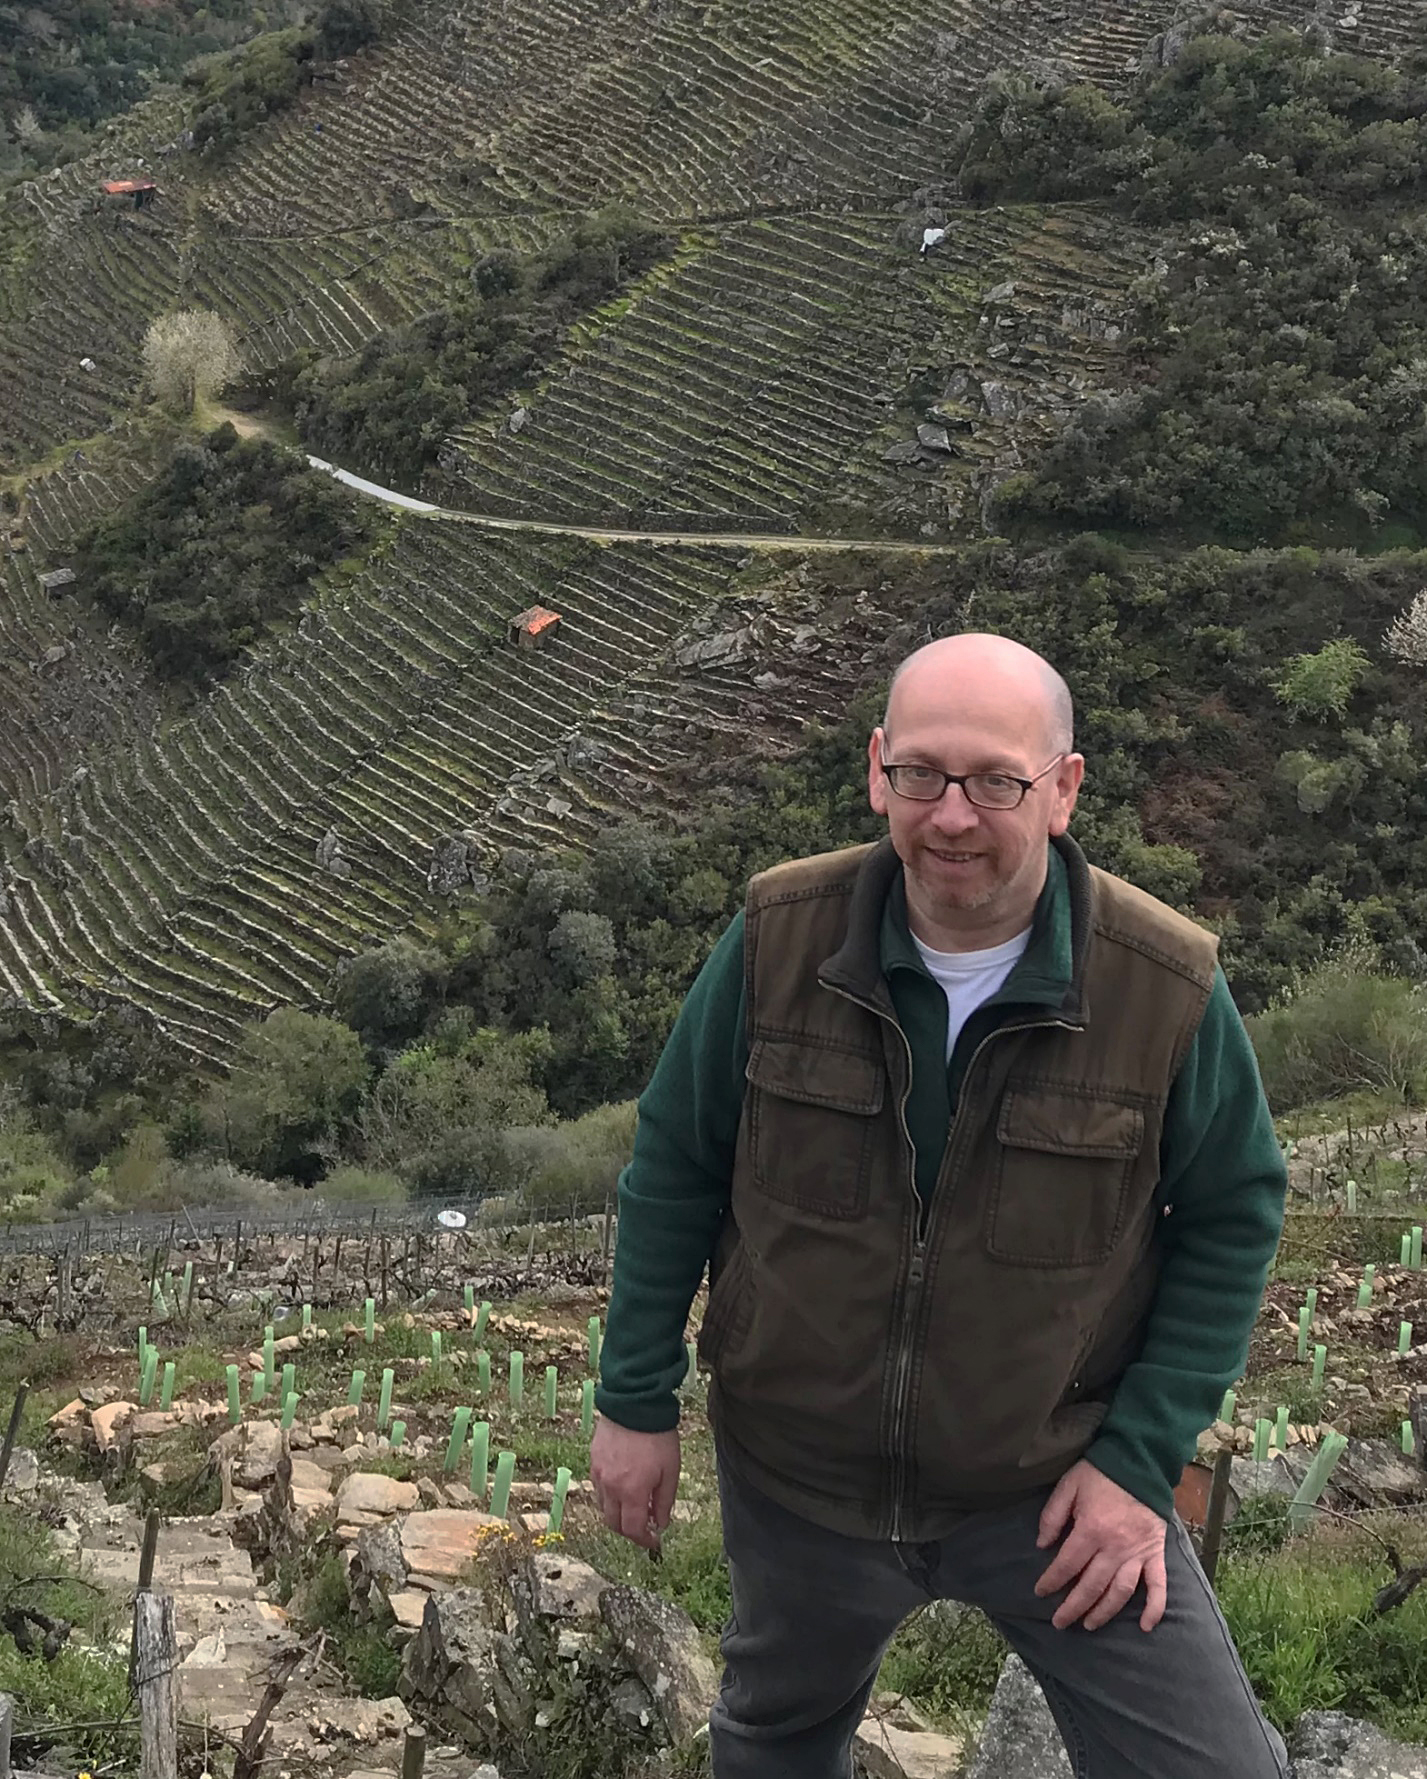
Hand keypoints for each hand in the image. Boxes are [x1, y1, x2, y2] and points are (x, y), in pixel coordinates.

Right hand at [590, 1417, 680, 1550]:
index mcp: (632, 1492)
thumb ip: (665, 1501)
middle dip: (629, 1531)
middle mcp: (610, 1488)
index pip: (633, 1530)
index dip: (644, 1541)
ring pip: (603, 1507)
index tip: (655, 1543)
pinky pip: (598, 1488)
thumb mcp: (671, 1470)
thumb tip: (660, 1524)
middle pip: (614, 1524)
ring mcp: (598, 1474)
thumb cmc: (658, 1436)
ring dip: (618, 1514)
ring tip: (634, 1506)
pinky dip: (609, 1497)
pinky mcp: (593, 1460)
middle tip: (645, 1528)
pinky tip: (623, 1487)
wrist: (634, 1402)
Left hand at [1033, 1459, 1167, 1631]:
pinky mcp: (1156, 1554)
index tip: (1040, 1592)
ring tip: (1089, 1624)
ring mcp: (1138, 1553)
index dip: (1051, 1581)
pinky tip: (1145, 1627)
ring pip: (1119, 1593)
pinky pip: (1158, 1587)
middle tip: (1059, 1622)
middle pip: (1091, 1586)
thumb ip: (1052, 1515)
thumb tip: (1041, 1545)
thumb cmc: (1100, 1473)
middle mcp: (1115, 1547)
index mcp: (1091, 1529)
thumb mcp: (1068, 1485)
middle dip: (1072, 1607)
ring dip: (1103, 1612)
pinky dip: (1154, 1609)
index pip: (1067, 1565)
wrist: (1140, 1462)